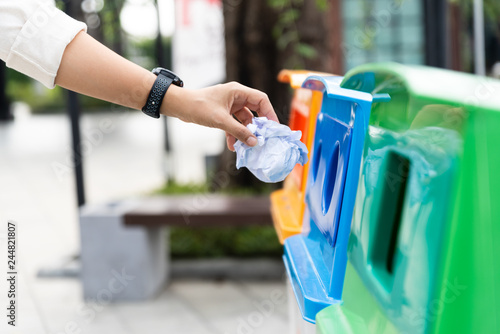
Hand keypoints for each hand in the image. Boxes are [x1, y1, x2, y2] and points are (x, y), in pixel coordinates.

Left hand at [161, 82, 278, 150]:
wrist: (180, 107)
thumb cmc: (199, 107)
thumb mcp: (221, 120)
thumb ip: (239, 132)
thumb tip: (254, 142)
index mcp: (238, 91)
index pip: (261, 100)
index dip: (270, 113)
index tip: (274, 127)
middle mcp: (236, 96)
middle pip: (255, 111)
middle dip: (258, 126)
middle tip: (264, 138)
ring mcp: (230, 105)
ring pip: (244, 120)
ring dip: (245, 133)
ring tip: (247, 146)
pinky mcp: (223, 113)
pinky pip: (234, 124)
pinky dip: (234, 134)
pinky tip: (233, 146)